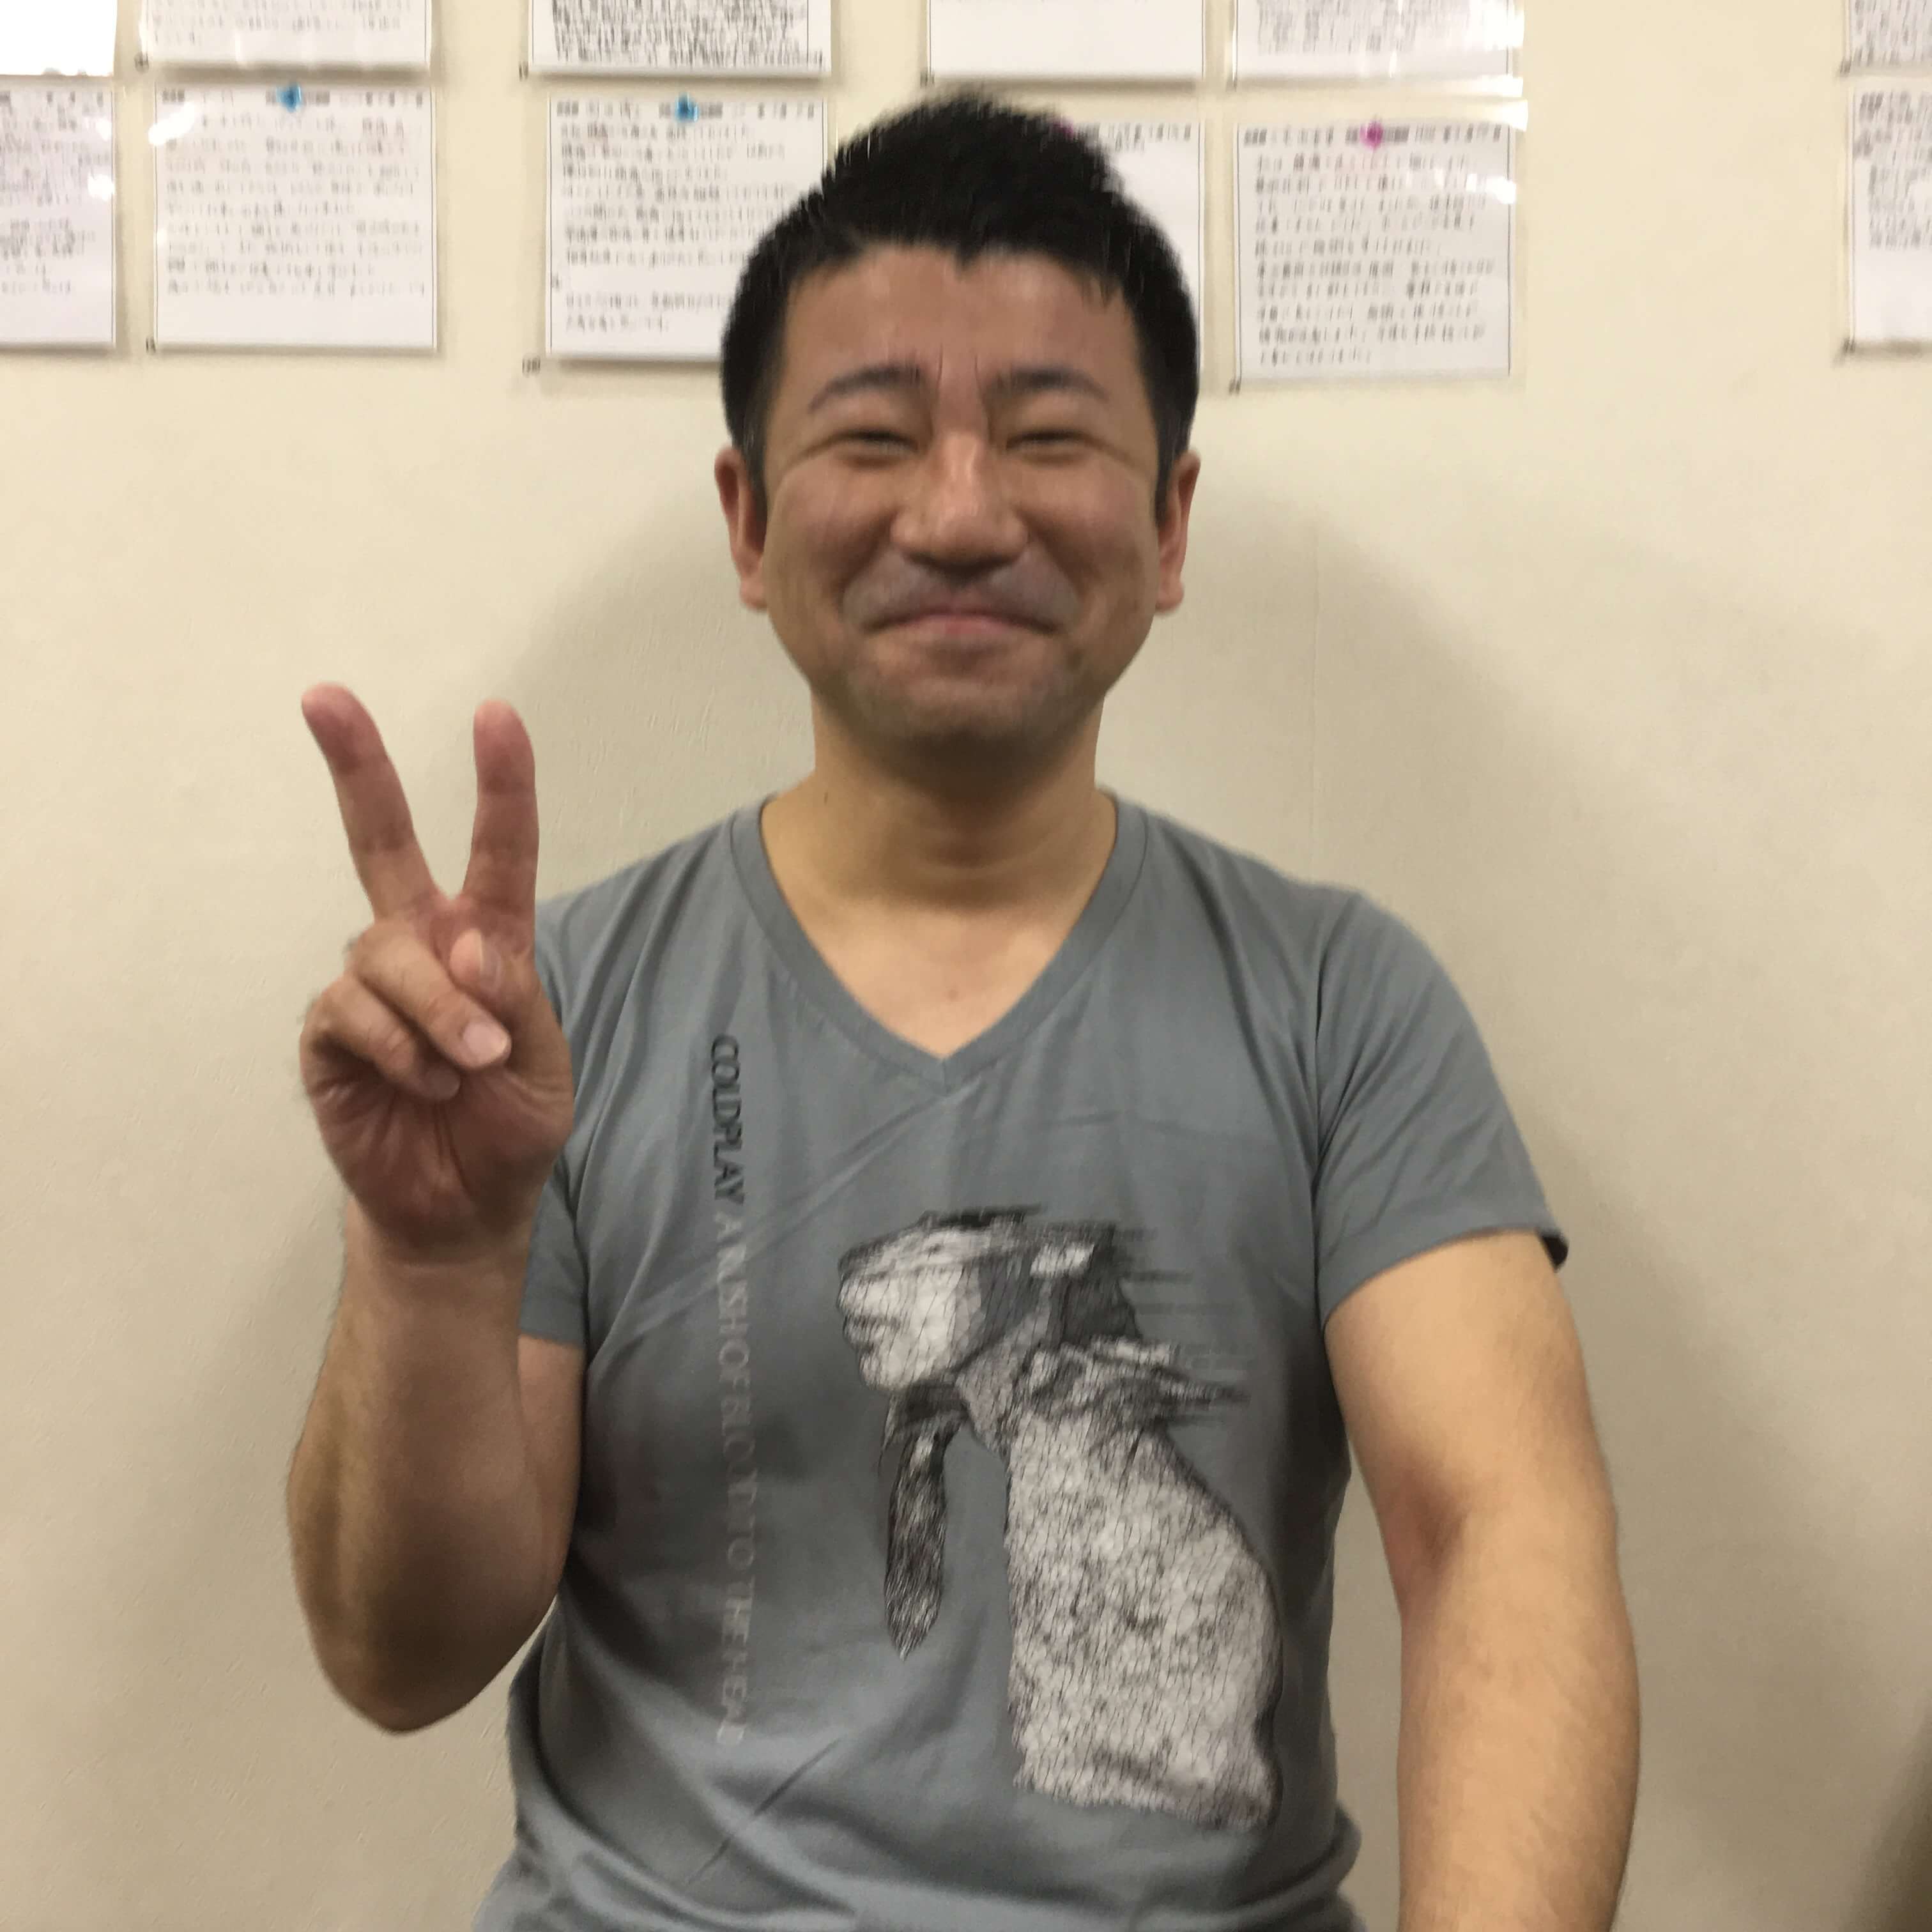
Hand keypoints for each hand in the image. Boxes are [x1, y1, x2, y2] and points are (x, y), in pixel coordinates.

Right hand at [297, 686, 574, 1263]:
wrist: (462, 1208)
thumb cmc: (509, 1126)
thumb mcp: (543, 1066)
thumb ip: (514, 1000)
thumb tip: (466, 942)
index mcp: (487, 941)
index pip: (497, 852)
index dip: (500, 785)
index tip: (497, 715)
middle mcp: (421, 945)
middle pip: (381, 841)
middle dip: (356, 766)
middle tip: (324, 697)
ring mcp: (369, 985)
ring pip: (385, 952)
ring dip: (436, 1009)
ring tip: (468, 1068)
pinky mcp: (329, 1033)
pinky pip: (352, 1012)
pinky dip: (399, 1048)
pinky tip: (423, 1085)